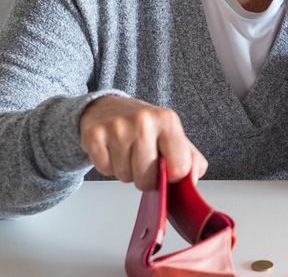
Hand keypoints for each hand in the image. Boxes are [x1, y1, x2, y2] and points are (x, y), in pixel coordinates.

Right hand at [79, 95, 207, 190]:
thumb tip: (192, 179)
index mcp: (168, 120)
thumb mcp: (174, 137)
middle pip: (148, 178)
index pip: (179, 167)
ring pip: (125, 177)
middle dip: (146, 179)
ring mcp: (117, 127)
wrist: (109, 107)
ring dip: (127, 172)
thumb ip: (192, 160)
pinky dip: (109, 167)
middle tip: (144, 162)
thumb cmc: (145, 126)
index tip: (168, 171)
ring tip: (128, 153)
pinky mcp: (95, 135)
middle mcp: (143, 121)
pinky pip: (105, 170)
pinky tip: (112, 151)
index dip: (173, 178)